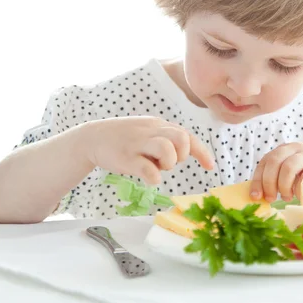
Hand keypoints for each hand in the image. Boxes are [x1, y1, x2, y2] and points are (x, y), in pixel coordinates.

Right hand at [78, 116, 213, 184]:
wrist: (92, 137)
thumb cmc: (125, 138)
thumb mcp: (147, 132)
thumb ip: (166, 139)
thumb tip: (185, 150)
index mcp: (159, 125)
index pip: (187, 135)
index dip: (202, 152)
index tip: (210, 166)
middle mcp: (151, 131)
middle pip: (181, 138)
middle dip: (182, 155)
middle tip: (168, 162)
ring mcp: (138, 143)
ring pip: (167, 150)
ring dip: (168, 163)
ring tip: (156, 166)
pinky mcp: (126, 158)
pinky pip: (148, 168)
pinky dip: (154, 177)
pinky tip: (148, 177)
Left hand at [249, 142, 302, 201]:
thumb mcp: (285, 178)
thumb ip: (271, 182)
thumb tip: (255, 197)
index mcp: (282, 150)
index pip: (265, 161)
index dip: (258, 180)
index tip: (256, 196)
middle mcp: (295, 148)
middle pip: (274, 161)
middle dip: (269, 183)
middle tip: (271, 199)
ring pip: (289, 167)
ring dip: (284, 186)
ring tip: (287, 197)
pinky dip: (300, 188)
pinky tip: (300, 196)